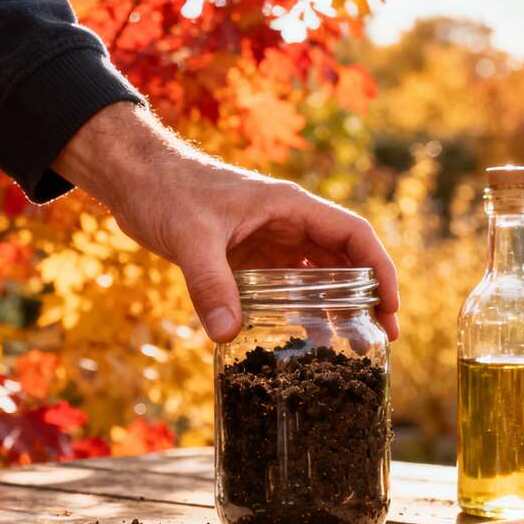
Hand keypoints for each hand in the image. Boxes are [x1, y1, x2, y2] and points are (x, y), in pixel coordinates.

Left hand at [53, 102, 398, 342]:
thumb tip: (226, 334)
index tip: (390, 307)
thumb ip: (210, 285)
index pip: (353, 235)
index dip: (380, 270)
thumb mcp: (190, 237)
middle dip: (367, 296)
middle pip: (344, 258)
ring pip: (317, 273)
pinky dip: (299, 307)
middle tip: (380, 338)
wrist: (133, 179)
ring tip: (349, 345)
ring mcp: (268, 239)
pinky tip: (301, 335)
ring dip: (336, 305)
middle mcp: (287, 222)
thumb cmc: (166, 190)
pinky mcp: (246, 255)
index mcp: (290, 206)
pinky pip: (285, 283)